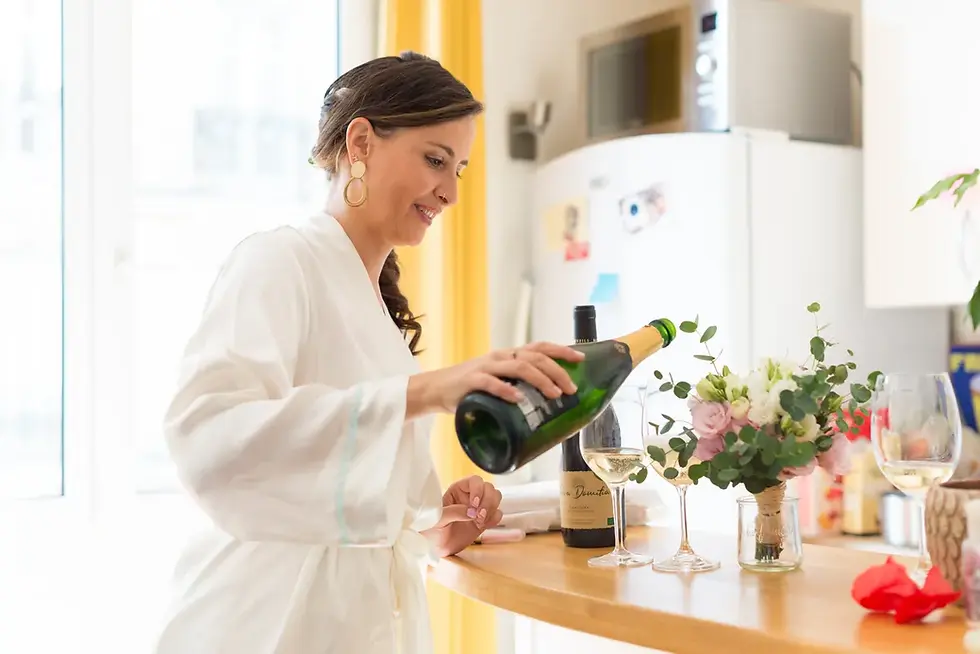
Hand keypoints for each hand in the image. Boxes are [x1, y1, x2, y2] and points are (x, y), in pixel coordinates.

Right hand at [409, 341, 584, 414]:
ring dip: (540, 380)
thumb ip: (517, 385)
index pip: (540, 347)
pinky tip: (519, 399)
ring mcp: (485, 367)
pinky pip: (491, 383)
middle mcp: (500, 357)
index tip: (581, 359)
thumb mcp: (498, 381)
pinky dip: (507, 390)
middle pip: (535, 357)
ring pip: (519, 367)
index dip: (561, 351)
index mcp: (509, 355)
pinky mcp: (471, 381)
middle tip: (571, 390)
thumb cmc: (471, 388)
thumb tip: (548, 402)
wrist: (436, 389)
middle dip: (557, 372)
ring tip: (554, 395)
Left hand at [422, 475, 503, 556]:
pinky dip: (494, 519)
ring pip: (495, 497)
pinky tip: (483, 525)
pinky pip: (497, 514)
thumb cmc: (431, 530)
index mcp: (456, 490)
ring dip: (492, 509)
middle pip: (488, 488)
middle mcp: (469, 496)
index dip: (478, 490)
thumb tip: (472, 512)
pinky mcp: (483, 521)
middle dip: (487, 501)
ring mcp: (478, 508)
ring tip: (480, 521)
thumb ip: (453, 512)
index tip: (474, 504)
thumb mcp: (436, 519)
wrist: (435, 548)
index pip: (474, 480)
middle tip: (479, 516)